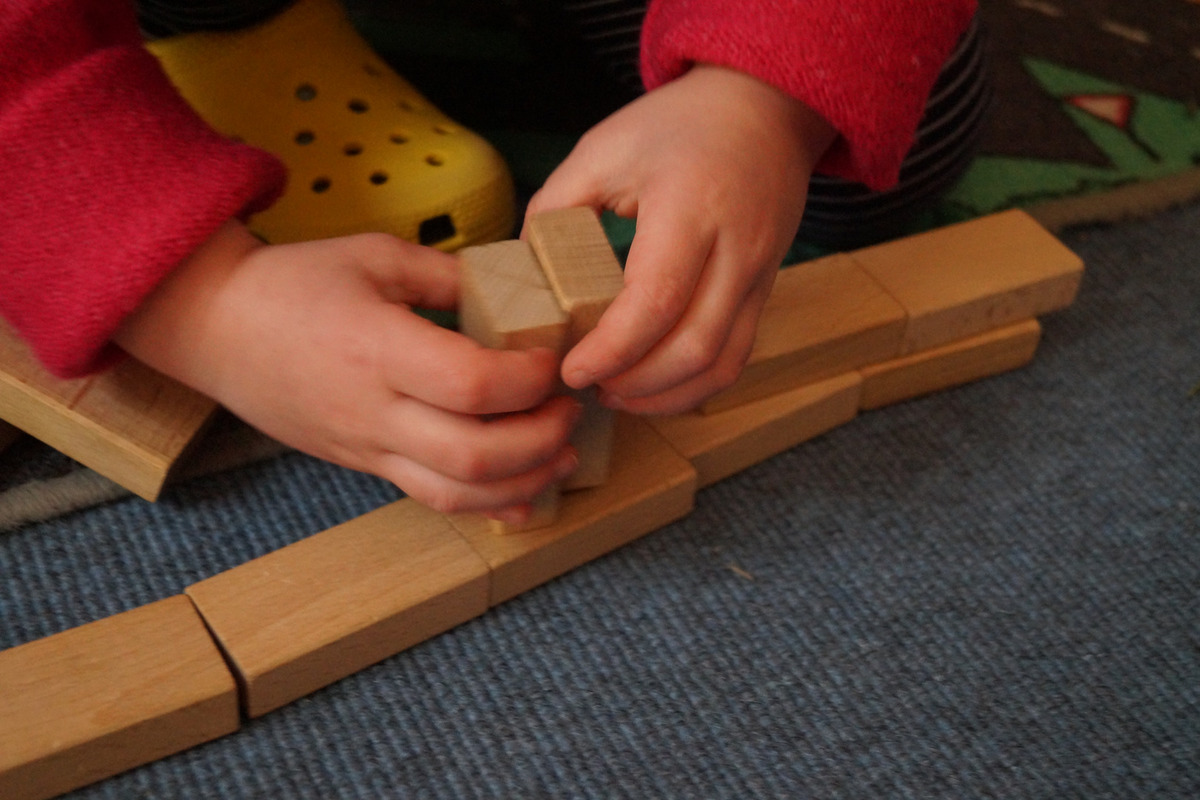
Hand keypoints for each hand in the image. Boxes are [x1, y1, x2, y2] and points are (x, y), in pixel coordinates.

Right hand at [115, 222, 579, 515]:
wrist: (216, 329)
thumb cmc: (293, 284)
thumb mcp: (375, 256)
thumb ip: (450, 277)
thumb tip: (519, 291)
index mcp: (378, 348)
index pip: (473, 383)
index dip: (530, 378)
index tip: (555, 358)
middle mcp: (375, 411)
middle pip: (476, 456)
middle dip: (542, 438)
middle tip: (569, 407)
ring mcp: (368, 448)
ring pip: (458, 495)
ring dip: (525, 482)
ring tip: (561, 453)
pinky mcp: (366, 466)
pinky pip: (433, 501)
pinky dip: (488, 506)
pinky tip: (524, 491)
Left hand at [525, 64, 836, 413]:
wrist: (762, 112)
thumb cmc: (678, 126)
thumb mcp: (603, 148)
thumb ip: (556, 208)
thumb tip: (520, 272)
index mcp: (690, 205)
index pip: (657, 299)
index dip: (611, 349)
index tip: (570, 369)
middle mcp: (735, 247)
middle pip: (694, 346)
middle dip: (634, 383)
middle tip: (586, 385)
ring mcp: (758, 274)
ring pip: (721, 364)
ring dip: (665, 395)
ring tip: (615, 394)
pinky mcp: (764, 292)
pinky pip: (735, 357)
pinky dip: (693, 386)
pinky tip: (652, 386)